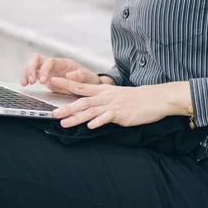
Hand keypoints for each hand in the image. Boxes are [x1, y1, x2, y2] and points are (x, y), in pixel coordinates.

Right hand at [19, 53, 109, 95]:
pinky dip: (26, 77)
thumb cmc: (87, 79)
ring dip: (26, 73)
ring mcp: (47, 70)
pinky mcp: (44, 76)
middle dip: (30, 68)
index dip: (43, 70)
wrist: (87, 83)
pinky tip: (24, 83)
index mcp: (63, 63)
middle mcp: (53, 64)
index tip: (42, 81)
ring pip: (32, 64)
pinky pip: (32, 73)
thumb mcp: (87, 78)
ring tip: (24, 83)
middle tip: (30, 81)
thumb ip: (79, 76)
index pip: (49, 62)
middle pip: (36, 58)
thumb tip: (69, 75)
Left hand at [50, 78, 191, 128]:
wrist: (155, 98)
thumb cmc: (134, 99)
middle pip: (82, 101)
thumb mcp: (114, 95)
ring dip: (77, 117)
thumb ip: (99, 100)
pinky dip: (99, 121)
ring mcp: (113, 105)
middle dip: (66, 107)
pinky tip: (90, 126)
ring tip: (64, 123)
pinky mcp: (121, 114)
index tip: (52, 81)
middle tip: (52, 113)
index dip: (66, 83)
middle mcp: (105, 97)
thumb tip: (85, 106)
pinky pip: (108, 117)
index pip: (81, 86)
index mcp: (102, 91)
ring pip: (91, 110)